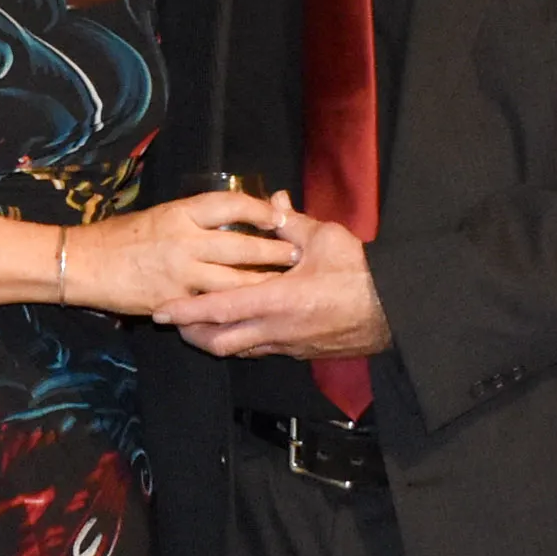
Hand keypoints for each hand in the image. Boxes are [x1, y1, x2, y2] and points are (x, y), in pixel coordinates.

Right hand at [67, 188, 298, 317]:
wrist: (83, 263)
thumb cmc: (118, 237)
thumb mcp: (159, 216)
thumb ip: (193, 218)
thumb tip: (230, 216)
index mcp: (180, 212)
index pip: (231, 205)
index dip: (260, 210)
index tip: (279, 215)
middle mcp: (184, 240)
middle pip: (241, 245)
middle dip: (273, 251)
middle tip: (296, 255)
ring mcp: (180, 273)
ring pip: (233, 281)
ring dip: (261, 284)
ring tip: (283, 286)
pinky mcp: (173, 300)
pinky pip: (210, 308)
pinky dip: (231, 310)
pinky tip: (250, 313)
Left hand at [155, 210, 390, 358]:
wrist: (395, 311)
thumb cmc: (360, 274)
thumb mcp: (326, 239)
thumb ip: (291, 222)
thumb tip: (272, 202)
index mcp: (277, 300)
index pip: (220, 309)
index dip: (187, 311)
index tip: (161, 312)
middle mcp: (276, 330)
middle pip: (219, 342)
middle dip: (191, 333)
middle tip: (174, 320)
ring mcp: (287, 346)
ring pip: (238, 351)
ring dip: (214, 340)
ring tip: (198, 325)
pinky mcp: (298, 353)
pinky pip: (260, 351)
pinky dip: (241, 341)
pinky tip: (237, 328)